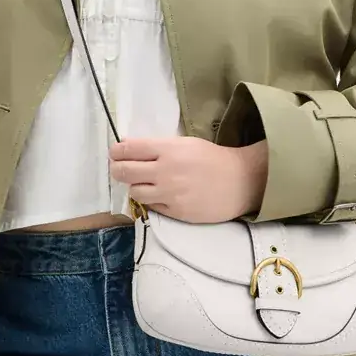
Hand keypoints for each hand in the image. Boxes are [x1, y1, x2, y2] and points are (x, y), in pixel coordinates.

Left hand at [108, 136, 268, 222]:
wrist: (240, 182)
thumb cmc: (212, 159)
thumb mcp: (185, 144)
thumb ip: (158, 147)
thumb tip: (129, 148)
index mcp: (167, 149)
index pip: (128, 149)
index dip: (116, 151)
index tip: (115, 153)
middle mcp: (164, 171)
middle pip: (124, 171)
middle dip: (117, 169)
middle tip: (118, 168)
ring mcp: (169, 193)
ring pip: (134, 192)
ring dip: (134, 187)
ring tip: (142, 183)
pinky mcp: (175, 211)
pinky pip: (151, 206)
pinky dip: (151, 200)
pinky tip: (159, 195)